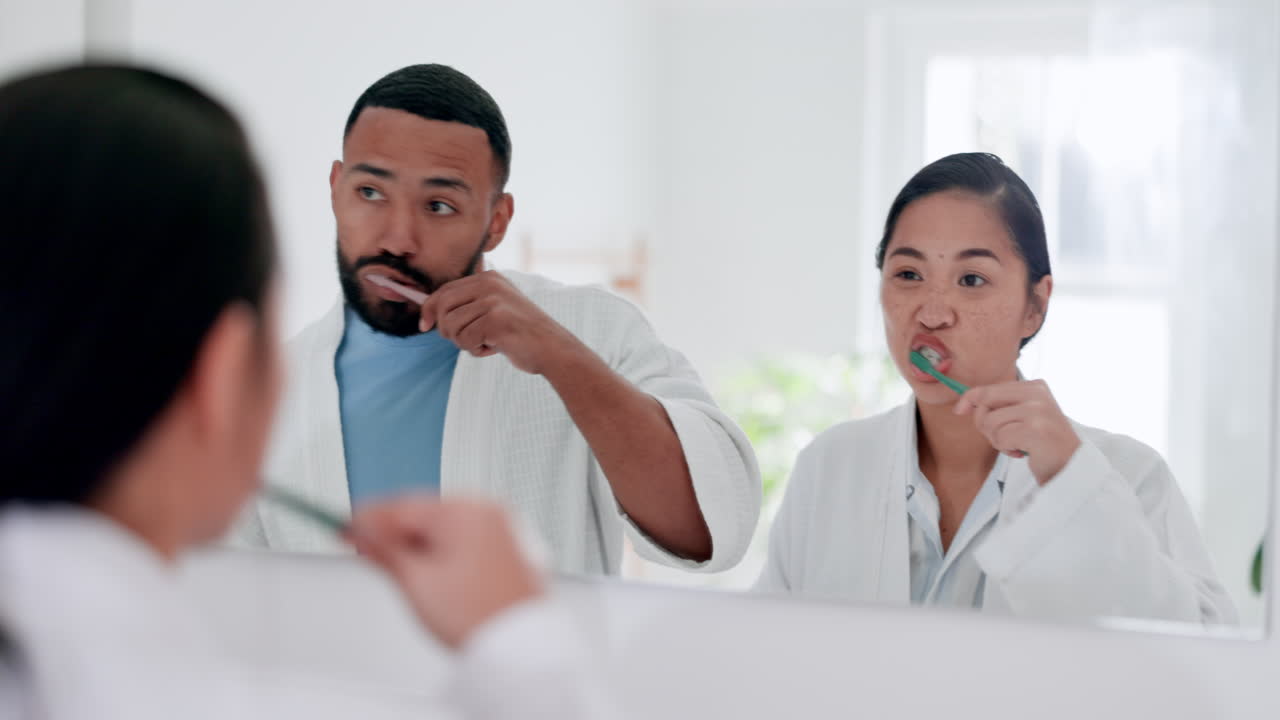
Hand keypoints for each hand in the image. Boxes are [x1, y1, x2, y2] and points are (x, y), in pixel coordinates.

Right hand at [347, 497, 543, 649]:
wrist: (521, 646)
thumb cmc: (477, 616)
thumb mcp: (415, 583)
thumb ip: (382, 551)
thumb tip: (362, 534)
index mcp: (463, 510)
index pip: (401, 505)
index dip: (366, 519)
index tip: (344, 528)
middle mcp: (487, 509)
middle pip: (424, 513)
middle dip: (395, 532)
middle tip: (366, 551)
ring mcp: (503, 525)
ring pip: (445, 526)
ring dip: (420, 542)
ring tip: (403, 571)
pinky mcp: (511, 545)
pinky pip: (467, 537)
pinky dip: (445, 549)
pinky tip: (433, 573)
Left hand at [419, 271, 582, 374]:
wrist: (553, 349)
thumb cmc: (521, 334)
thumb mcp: (494, 309)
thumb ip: (468, 306)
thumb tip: (428, 315)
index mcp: (489, 278)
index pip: (445, 290)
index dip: (430, 309)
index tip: (424, 325)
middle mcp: (490, 284)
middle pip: (443, 306)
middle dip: (447, 329)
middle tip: (467, 340)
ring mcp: (493, 300)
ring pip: (452, 326)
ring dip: (465, 343)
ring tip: (486, 343)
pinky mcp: (495, 319)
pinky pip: (466, 340)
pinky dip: (476, 350)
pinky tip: (495, 348)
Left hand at [954, 379, 1080, 484]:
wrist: (1070, 468)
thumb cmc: (1041, 443)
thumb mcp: (1022, 416)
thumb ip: (999, 406)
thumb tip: (964, 404)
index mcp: (1034, 386)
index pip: (990, 388)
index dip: (970, 399)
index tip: (959, 410)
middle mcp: (1037, 394)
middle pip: (986, 401)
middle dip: (983, 423)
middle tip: (1000, 438)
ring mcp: (1038, 410)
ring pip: (991, 422)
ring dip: (998, 440)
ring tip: (1017, 445)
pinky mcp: (1036, 429)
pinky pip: (1000, 437)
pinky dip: (1006, 448)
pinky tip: (1022, 452)